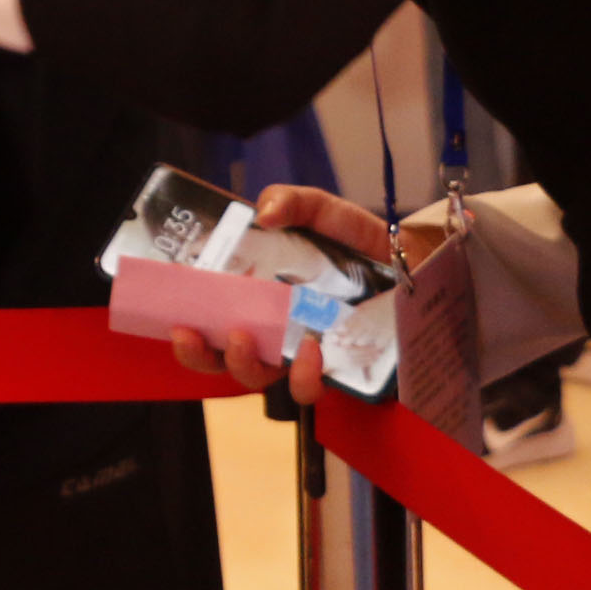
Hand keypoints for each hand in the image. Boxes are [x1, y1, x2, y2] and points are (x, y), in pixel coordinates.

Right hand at [165, 185, 401, 403]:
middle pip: (221, 358)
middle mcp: (273, 330)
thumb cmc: (359, 241)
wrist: (416, 264)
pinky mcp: (336, 372)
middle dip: (200, 354)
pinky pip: (308, 388)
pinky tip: (307, 352)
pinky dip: (299, 375)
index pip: (209, 319)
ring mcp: (301, 355)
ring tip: (243, 337)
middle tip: (193, 330)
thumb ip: (291, 201)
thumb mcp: (321, 210)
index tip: (174, 318)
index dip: (185, 327)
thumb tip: (262, 214)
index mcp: (256, 296)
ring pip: (256, 378)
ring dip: (241, 363)